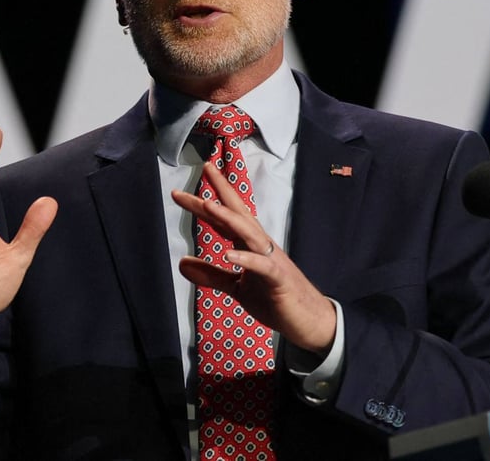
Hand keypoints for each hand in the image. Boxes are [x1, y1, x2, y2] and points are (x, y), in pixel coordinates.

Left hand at [172, 161, 335, 353]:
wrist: (310, 321)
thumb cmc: (275, 299)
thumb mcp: (237, 287)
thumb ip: (211, 274)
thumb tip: (181, 263)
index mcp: (249, 245)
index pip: (224, 218)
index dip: (203, 204)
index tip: (180, 192)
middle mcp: (260, 245)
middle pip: (237, 213)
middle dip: (220, 191)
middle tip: (205, 168)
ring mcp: (271, 260)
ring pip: (249, 232)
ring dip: (229, 217)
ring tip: (208, 204)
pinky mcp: (279, 279)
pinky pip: (262, 266)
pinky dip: (246, 259)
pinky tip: (229, 254)